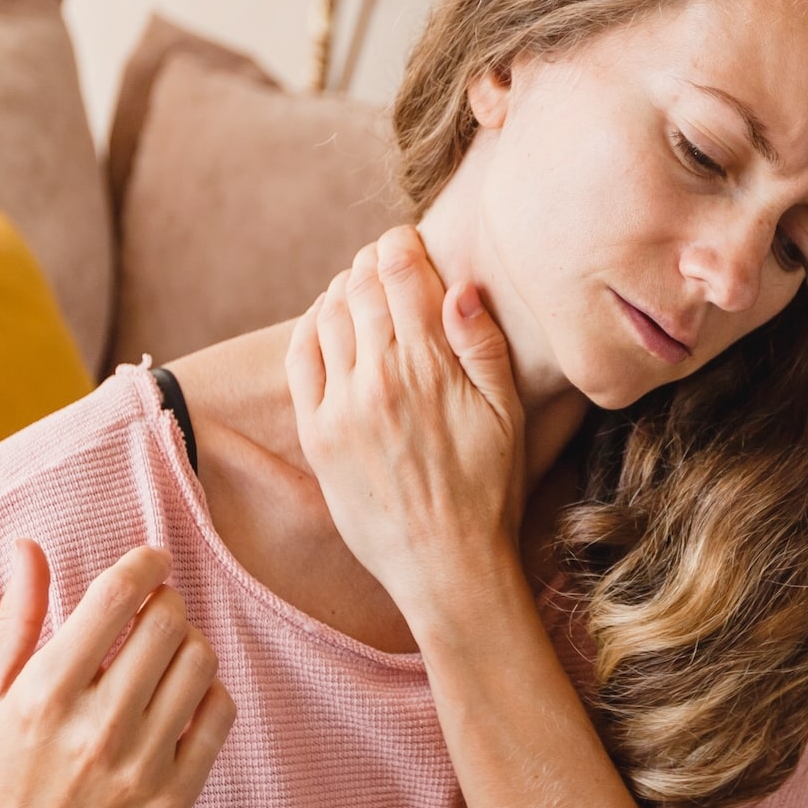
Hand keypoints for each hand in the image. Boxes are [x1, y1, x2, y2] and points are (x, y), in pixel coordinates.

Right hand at [0, 541, 235, 807]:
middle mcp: (98, 729)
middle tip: (151, 609)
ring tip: (162, 651)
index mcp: (44, 696)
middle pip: (167, 623)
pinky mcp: (173, 797)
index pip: (116, 597)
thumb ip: (14, 619)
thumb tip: (29, 546)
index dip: (143, 563)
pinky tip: (178, 694)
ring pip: (200, 662)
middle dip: (164, 599)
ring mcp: (142, 766)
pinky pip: (220, 715)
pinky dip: (207, 691)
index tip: (149, 560)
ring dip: (187, 640)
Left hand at [283, 224, 524, 624]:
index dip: (399, 245)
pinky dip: (309, 328)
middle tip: (380, 262)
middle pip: (359, 287)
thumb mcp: (507, 414)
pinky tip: (325, 324)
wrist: (445, 565)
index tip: (404, 242)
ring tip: (356, 290)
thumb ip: (482, 345)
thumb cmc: (487, 491)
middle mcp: (378, 378)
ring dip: (340, 291)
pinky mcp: (316, 434)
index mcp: (429, 365)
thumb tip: (458, 286)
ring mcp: (340, 406)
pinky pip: (300, 358)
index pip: (400, 272)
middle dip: (370, 264)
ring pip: (327, 316)